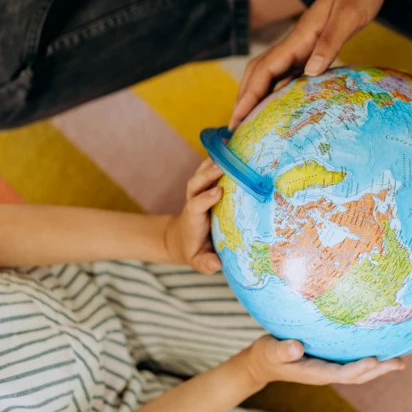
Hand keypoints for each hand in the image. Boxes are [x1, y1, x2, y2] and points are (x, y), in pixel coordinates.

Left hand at [166, 159, 223, 273]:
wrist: (181, 238)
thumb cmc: (194, 250)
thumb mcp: (198, 261)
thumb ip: (205, 263)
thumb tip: (216, 264)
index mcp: (193, 218)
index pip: (196, 204)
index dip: (206, 198)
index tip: (218, 192)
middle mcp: (194, 201)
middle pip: (195, 183)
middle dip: (207, 174)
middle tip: (223, 166)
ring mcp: (199, 192)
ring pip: (201, 173)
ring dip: (212, 162)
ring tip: (228, 149)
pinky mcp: (206, 187)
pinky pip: (210, 170)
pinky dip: (218, 159)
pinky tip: (231, 146)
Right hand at [230, 0, 385, 129]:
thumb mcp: (348, 16)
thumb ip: (330, 42)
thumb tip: (310, 71)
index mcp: (298, 38)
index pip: (264, 69)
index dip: (249, 94)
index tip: (238, 116)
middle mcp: (293, 45)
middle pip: (257, 74)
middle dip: (243, 99)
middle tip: (234, 128)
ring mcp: (298, 48)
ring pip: (268, 75)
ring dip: (254, 97)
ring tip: (248, 123)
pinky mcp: (307, 51)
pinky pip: (284, 76)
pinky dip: (273, 93)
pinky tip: (274, 109)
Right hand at [240, 335, 404, 387]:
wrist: (263, 362)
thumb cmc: (266, 355)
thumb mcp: (269, 351)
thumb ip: (282, 350)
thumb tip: (297, 347)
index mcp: (315, 372)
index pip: (342, 373)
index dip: (359, 368)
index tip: (375, 360)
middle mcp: (326, 372)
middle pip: (358, 374)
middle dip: (379, 369)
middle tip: (401, 362)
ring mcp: (329, 367)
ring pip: (358, 370)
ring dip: (379, 366)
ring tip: (400, 359)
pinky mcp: (329, 360)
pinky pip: (352, 360)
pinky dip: (368, 357)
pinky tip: (379, 346)